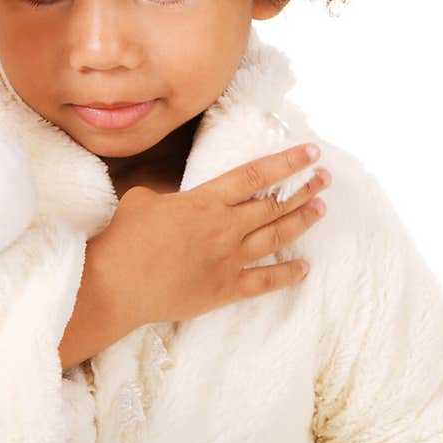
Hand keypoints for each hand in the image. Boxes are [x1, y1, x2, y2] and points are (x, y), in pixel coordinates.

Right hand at [88, 143, 329, 327]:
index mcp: (206, 201)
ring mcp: (228, 260)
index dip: (287, 162)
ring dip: (301, 221)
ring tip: (320, 208)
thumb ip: (171, 196)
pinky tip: (304, 267)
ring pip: (276, 237)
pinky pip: (265, 281)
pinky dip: (287, 274)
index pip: (255, 175)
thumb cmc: (125, 238)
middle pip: (274, 204)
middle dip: (304, 188)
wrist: (118, 284)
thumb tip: (179, 201)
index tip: (310, 153)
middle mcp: (225, 227)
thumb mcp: (144, 199)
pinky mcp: (225, 289)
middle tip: (324, 178)